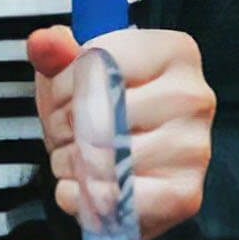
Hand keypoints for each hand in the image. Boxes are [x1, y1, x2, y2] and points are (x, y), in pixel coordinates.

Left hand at [26, 25, 212, 239]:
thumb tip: (44, 43)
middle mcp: (193, 96)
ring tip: (76, 158)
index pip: (99, 59)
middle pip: (100, 109)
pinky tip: (85, 187)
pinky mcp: (184, 193)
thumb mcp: (75, 72)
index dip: (63, 82)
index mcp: (175, 52)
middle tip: (65, 131)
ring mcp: (194, 147)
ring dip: (69, 162)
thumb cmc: (107, 111)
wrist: (133, 168)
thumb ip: (56, 53)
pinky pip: (115, 197)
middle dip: (63, 124)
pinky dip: (83, 197)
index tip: (64, 94)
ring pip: (103, 155)